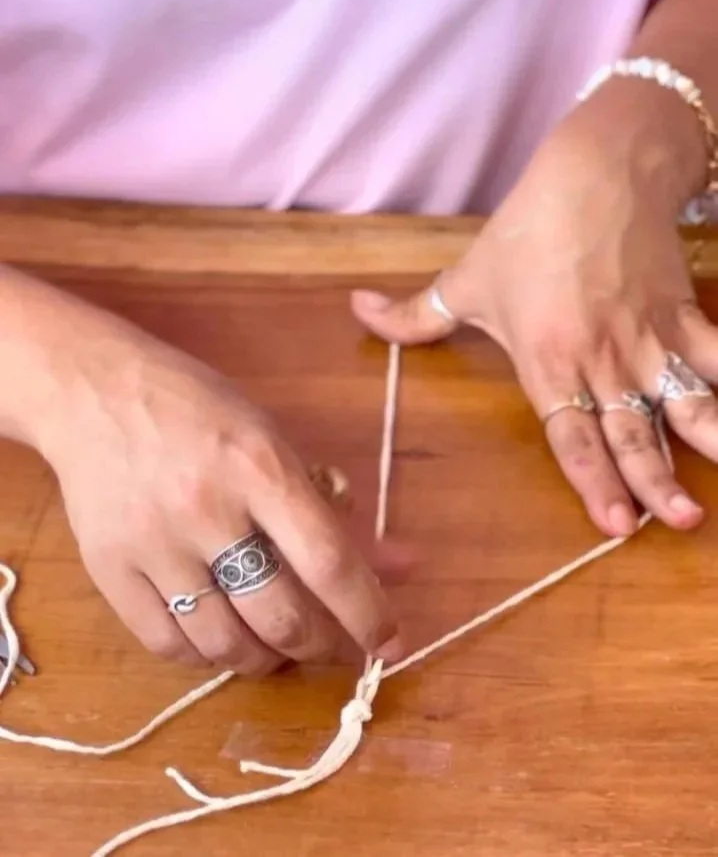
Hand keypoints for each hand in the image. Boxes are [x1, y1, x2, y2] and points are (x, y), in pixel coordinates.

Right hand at [29, 295, 403, 673]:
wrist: (95, 392)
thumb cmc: (197, 408)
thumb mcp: (273, 441)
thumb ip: (331, 509)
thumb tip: (400, 565)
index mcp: (259, 468)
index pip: (328, 562)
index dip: (368, 614)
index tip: (390, 643)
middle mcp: (207, 511)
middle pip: (280, 616)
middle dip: (322, 648)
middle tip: (335, 648)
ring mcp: (152, 545)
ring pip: (224, 644)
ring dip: (267, 661)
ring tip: (281, 649)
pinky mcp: (108, 569)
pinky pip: (167, 644)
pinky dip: (206, 657)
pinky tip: (224, 642)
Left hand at [352, 117, 717, 537]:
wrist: (597, 172)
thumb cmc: (528, 231)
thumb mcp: (465, 279)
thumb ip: (413, 314)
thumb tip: (356, 311)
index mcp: (547, 360)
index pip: (569, 433)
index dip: (591, 480)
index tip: (613, 524)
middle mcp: (602, 360)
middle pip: (630, 431)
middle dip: (654, 482)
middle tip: (676, 522)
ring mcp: (649, 341)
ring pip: (684, 405)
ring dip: (707, 447)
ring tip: (712, 492)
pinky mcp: (685, 316)